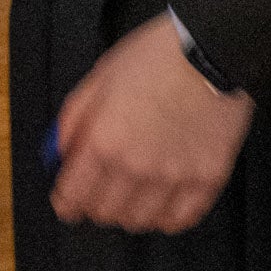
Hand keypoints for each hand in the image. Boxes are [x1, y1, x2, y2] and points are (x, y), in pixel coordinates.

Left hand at [50, 11, 254, 232]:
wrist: (211, 48)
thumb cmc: (154, 57)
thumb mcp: (99, 79)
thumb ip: (74, 119)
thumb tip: (59, 153)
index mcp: (103, 141)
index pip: (74, 195)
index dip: (66, 203)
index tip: (67, 203)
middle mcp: (135, 167)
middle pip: (105, 213)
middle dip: (95, 204)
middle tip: (100, 191)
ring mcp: (173, 178)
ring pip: (140, 221)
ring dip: (130, 212)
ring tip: (133, 193)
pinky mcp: (207, 180)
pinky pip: (180, 220)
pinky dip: (167, 217)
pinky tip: (163, 201)